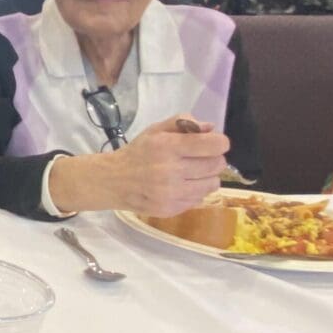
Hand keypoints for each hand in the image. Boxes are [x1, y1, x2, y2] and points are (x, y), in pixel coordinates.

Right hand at [53, 114, 231, 216]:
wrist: (113, 182)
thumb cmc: (138, 152)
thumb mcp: (156, 130)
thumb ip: (183, 123)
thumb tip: (210, 128)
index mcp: (167, 147)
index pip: (212, 145)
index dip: (220, 142)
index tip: (215, 143)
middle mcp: (170, 172)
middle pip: (217, 165)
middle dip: (214, 159)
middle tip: (203, 158)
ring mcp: (171, 194)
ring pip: (213, 184)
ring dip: (208, 176)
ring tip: (193, 173)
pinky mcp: (171, 209)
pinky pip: (200, 199)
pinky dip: (196, 191)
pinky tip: (182, 185)